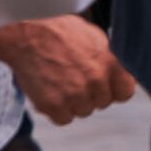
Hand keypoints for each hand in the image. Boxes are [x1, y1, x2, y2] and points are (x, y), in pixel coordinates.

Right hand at [0, 15, 137, 124]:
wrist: (25, 35)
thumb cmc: (58, 31)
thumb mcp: (93, 35)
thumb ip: (110, 57)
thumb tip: (123, 72)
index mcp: (109, 62)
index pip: (125, 92)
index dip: (115, 89)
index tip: (106, 85)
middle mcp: (95, 81)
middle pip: (102, 103)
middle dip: (92, 93)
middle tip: (75, 77)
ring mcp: (75, 96)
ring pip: (83, 111)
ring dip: (74, 102)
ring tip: (60, 80)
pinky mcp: (54, 106)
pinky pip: (64, 119)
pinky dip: (57, 110)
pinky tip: (51, 91)